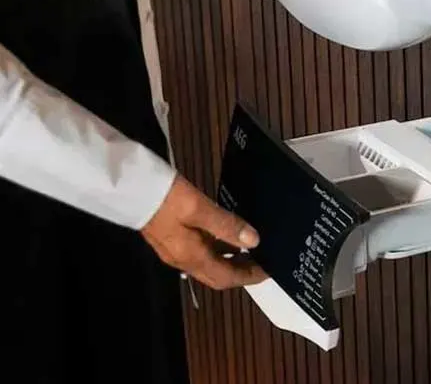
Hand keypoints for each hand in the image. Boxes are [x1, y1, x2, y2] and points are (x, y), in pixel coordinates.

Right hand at [141, 175, 266, 289]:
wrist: (127, 185)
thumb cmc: (163, 196)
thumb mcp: (198, 208)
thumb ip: (226, 225)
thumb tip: (254, 241)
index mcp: (190, 257)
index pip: (225, 278)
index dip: (249, 277)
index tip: (269, 271)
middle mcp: (182, 259)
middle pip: (217, 275)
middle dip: (241, 272)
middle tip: (263, 261)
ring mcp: (174, 248)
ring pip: (209, 262)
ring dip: (230, 259)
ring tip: (251, 247)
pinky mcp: (170, 236)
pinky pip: (200, 249)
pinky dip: (218, 247)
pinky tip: (227, 233)